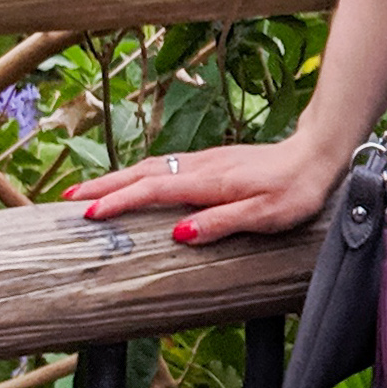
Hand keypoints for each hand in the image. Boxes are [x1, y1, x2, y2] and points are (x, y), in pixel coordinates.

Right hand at [65, 129, 349, 247]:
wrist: (318, 154)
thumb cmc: (295, 190)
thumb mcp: (264, 215)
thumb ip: (221, 222)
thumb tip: (179, 233)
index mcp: (209, 182)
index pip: (152, 189)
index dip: (118, 201)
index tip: (88, 214)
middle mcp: (201, 167)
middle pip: (141, 173)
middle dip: (103, 186)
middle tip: (68, 199)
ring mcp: (205, 161)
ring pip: (150, 167)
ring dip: (116, 178)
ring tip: (87, 192)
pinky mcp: (212, 161)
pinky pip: (164, 166)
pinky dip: (138, 174)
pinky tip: (132, 182)